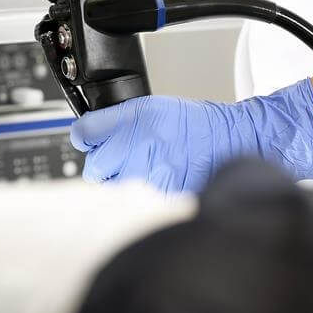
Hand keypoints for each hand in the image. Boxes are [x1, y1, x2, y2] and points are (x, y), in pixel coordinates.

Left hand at [70, 79, 312, 193]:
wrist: (228, 142)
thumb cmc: (193, 126)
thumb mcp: (150, 109)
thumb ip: (115, 121)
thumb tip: (85, 136)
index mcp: (133, 120)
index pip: (84, 133)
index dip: (88, 137)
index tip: (92, 140)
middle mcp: (137, 146)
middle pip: (93, 167)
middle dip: (103, 165)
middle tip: (122, 159)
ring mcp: (147, 175)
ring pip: (112, 189)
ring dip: (120, 183)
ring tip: (141, 173)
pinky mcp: (158, 196)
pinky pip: (132, 202)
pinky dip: (137, 198)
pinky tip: (154, 184)